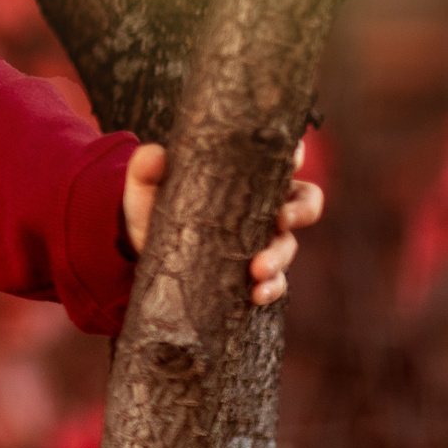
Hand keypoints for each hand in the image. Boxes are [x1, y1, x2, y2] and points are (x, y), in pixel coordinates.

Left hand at [122, 140, 324, 304]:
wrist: (142, 253)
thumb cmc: (153, 208)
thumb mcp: (145, 188)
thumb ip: (146, 168)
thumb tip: (154, 153)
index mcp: (247, 177)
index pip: (283, 158)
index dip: (294, 155)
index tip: (290, 160)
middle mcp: (263, 207)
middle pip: (306, 200)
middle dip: (301, 210)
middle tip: (281, 219)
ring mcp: (263, 241)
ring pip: (289, 245)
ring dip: (279, 257)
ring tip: (257, 269)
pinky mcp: (255, 273)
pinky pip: (277, 282)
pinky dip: (271, 288)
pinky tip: (255, 294)